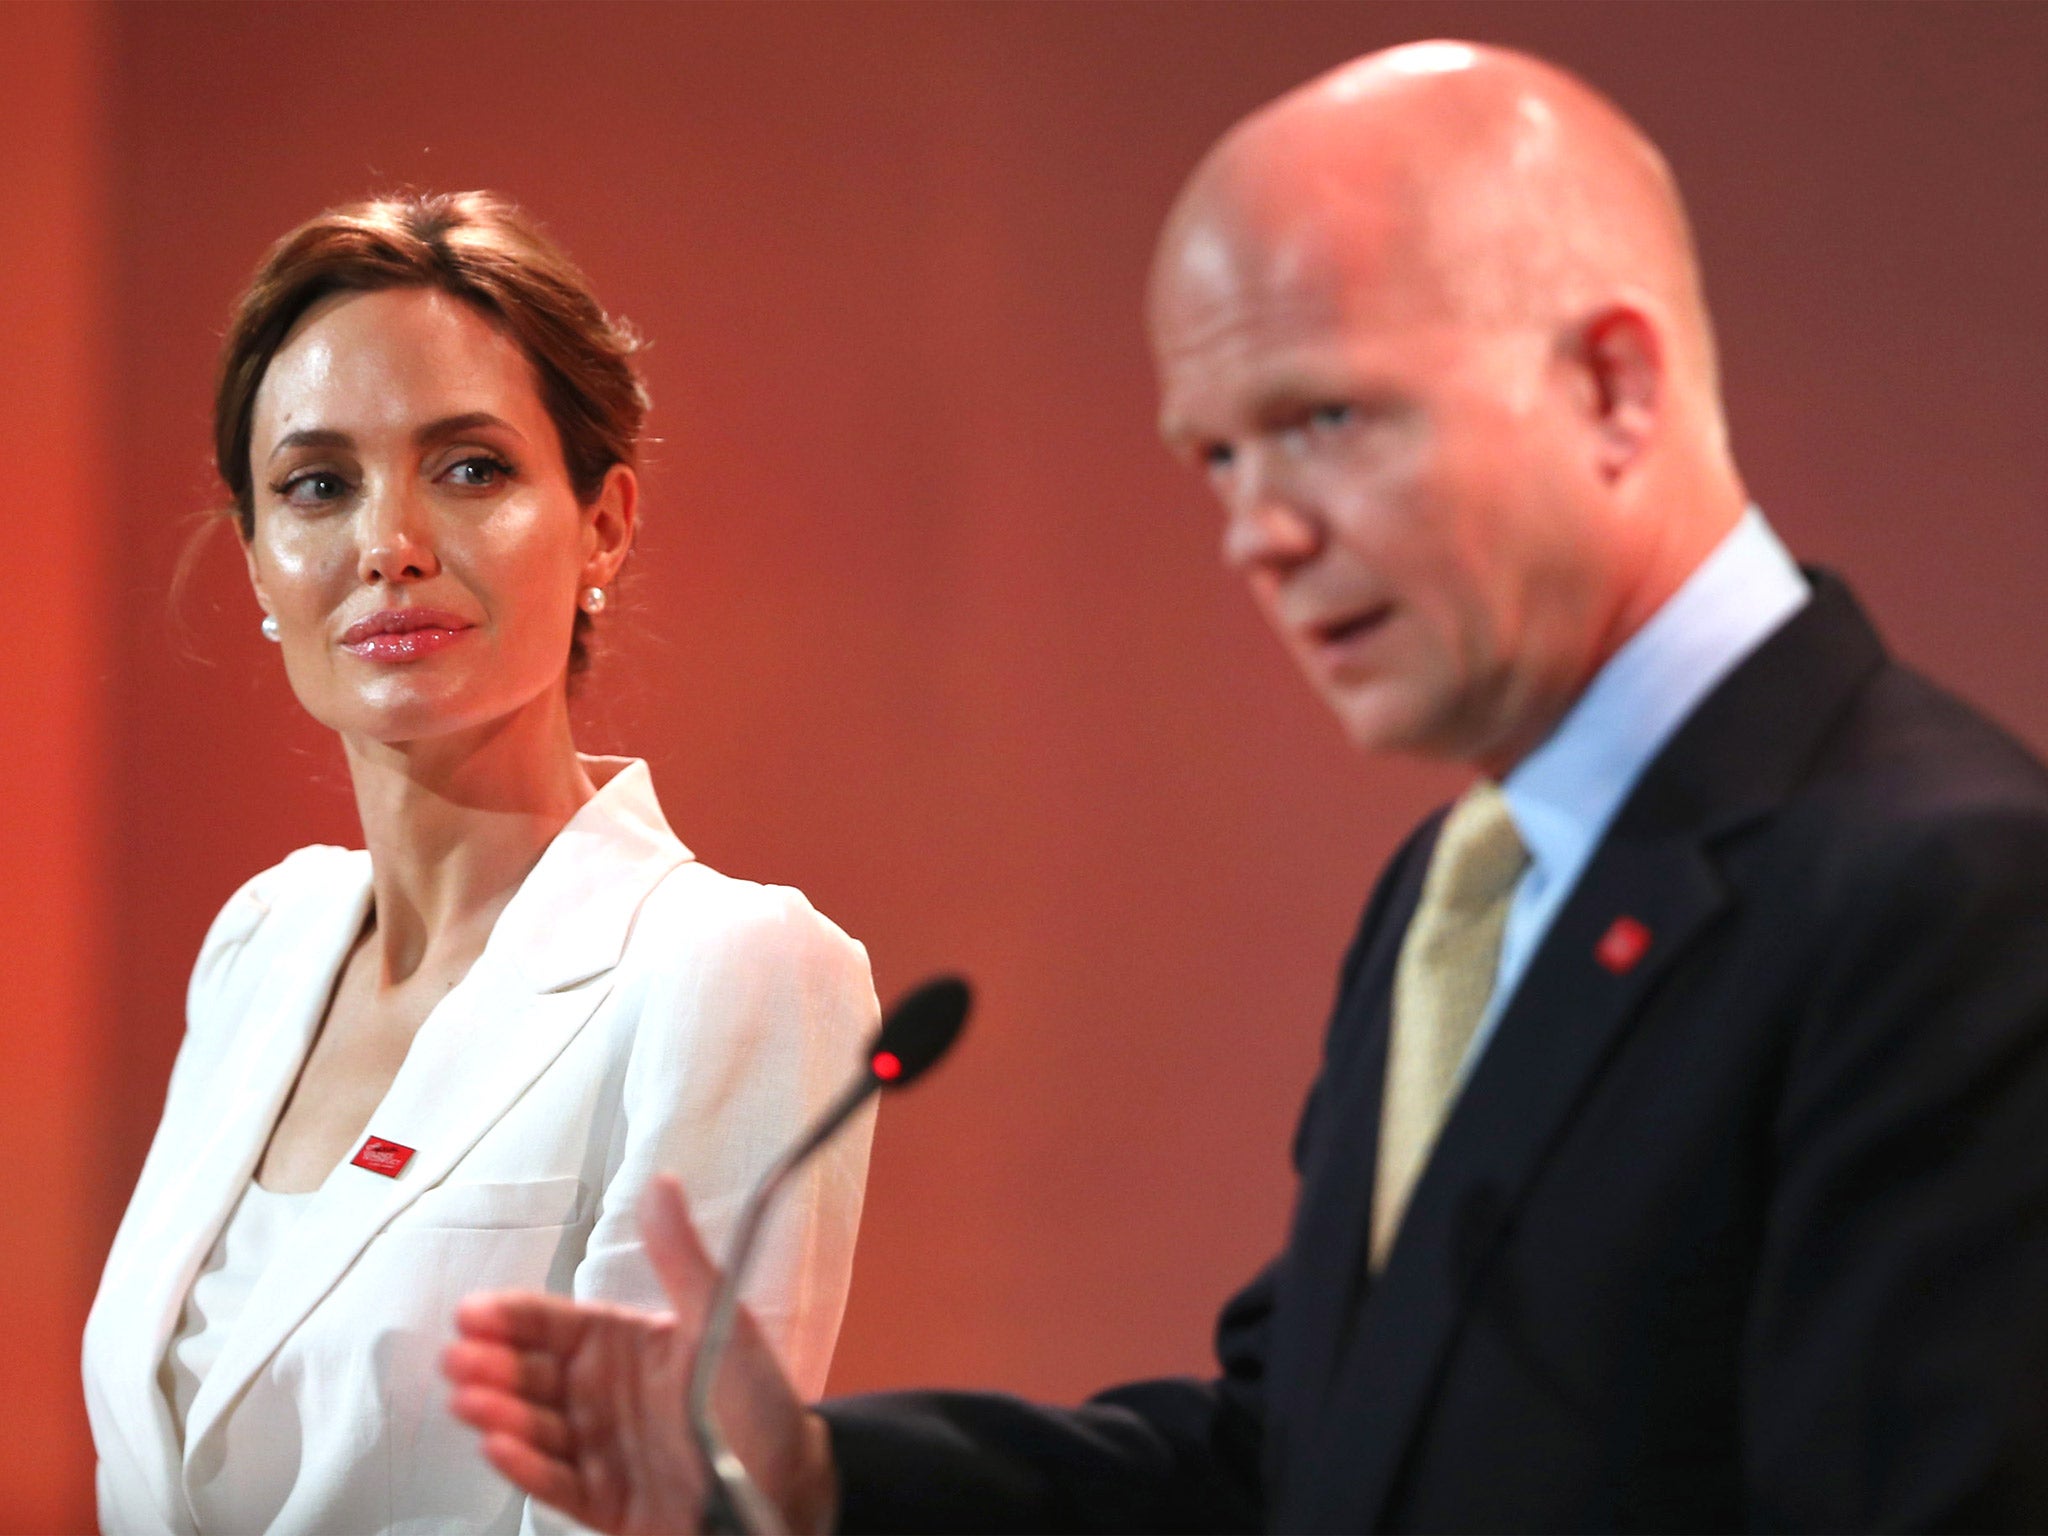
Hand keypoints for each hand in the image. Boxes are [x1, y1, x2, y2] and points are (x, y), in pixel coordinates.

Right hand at [442, 1175, 837, 1534]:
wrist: (791, 1486)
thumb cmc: (758, 1401)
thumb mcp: (721, 1319)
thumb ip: (680, 1256)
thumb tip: (660, 1185)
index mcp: (623, 1345)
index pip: (554, 1323)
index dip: (512, 1317)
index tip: (474, 1311)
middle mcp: (602, 1394)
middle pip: (532, 1374)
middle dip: (491, 1363)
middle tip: (459, 1356)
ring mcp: (599, 1447)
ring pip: (535, 1427)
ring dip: (500, 1412)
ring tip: (472, 1400)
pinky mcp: (603, 1500)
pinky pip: (556, 1483)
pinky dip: (527, 1468)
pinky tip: (501, 1447)